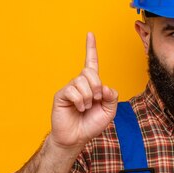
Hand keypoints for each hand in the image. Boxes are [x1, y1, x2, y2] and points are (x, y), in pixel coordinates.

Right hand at [49, 32, 117, 149]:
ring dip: (88, 96)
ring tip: (85, 107)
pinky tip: (79, 108)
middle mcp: (80, 83)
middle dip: (97, 86)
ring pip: (82, 81)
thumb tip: (104, 86)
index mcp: (92, 85)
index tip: (90, 34)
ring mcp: (70, 88)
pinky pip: (73, 90)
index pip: (91, 63)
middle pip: (90, 72)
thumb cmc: (91, 124)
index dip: (91, 48)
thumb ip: (112, 97)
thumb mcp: (109, 111)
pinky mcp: (61, 95)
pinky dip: (80, 101)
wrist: (77, 138)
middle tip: (96, 99)